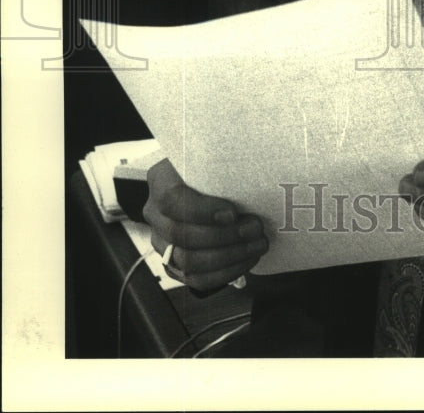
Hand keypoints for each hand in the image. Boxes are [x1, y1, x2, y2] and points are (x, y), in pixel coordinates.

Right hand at [143, 158, 268, 291]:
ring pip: (188, 261)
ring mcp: (162, 242)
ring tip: (256, 244)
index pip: (171, 199)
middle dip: (225, 236)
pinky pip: (196, 279)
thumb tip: (254, 173)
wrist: (201, 181)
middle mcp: (155, 213)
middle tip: (255, 228)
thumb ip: (223, 163)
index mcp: (160, 181)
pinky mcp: (174, 264)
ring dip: (229, 256)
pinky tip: (247, 260)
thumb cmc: (210, 167)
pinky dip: (225, 272)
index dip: (202, 211)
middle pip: (182, 235)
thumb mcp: (211, 156)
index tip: (232, 213)